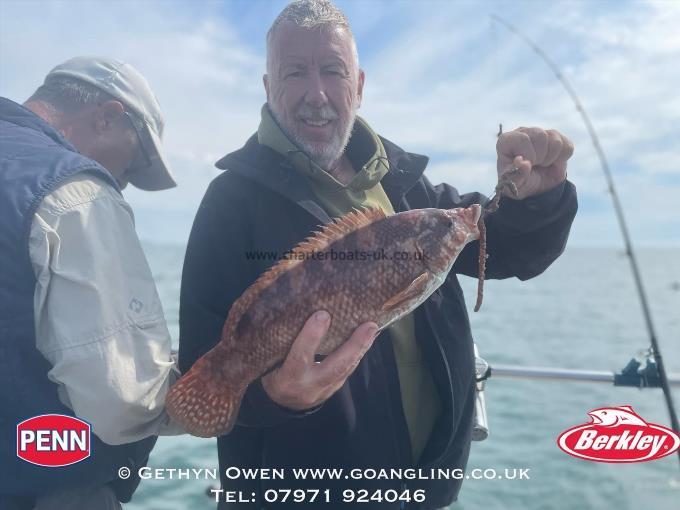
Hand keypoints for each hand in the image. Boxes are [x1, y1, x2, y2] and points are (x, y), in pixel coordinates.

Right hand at [261, 311, 377, 410]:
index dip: (311, 336)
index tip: (322, 315)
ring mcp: (323, 391)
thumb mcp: (271, 360)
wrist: (279, 404)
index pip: (300, 356)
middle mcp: (308, 386)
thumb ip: (286, 343)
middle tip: (369, 326)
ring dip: (361, 348)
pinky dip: (357, 353)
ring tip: (372, 328)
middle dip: (354, 346)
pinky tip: (366, 339)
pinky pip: (347, 370)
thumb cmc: (273, 372)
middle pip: (335, 367)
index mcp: (287, 377)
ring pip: (346, 369)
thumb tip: (307, 313)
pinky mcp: (333, 390)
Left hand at [496, 127, 573, 199]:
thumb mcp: (512, 184)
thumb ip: (514, 175)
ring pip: (555, 140)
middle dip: (540, 156)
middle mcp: (523, 132)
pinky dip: (562, 159)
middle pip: (540, 135)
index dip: (528, 155)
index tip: (527, 165)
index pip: (522, 139)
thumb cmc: (519, 182)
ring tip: (541, 164)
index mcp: (506, 140)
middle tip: (535, 165)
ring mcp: (540, 133)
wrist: (534, 188)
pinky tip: (551, 162)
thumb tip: (520, 161)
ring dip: (550, 158)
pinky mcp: (557, 138)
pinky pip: (567, 146)